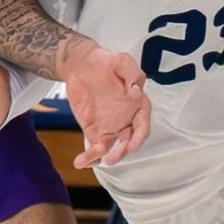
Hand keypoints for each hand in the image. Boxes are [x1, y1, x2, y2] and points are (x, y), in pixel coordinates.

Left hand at [56, 38, 148, 167]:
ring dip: (104, 157)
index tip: (133, 145)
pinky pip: (95, 147)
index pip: (143, 124)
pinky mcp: (94, 130)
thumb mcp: (121, 60)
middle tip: (112, 158)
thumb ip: (132, 73)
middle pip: (129, 140)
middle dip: (122, 151)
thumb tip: (136, 90)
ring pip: (112, 148)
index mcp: (137, 105)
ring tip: (91, 161)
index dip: (139, 136)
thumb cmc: (104, 62)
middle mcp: (127, 119)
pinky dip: (89, 157)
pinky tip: (80, 162)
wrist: (81, 65)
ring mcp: (111, 127)